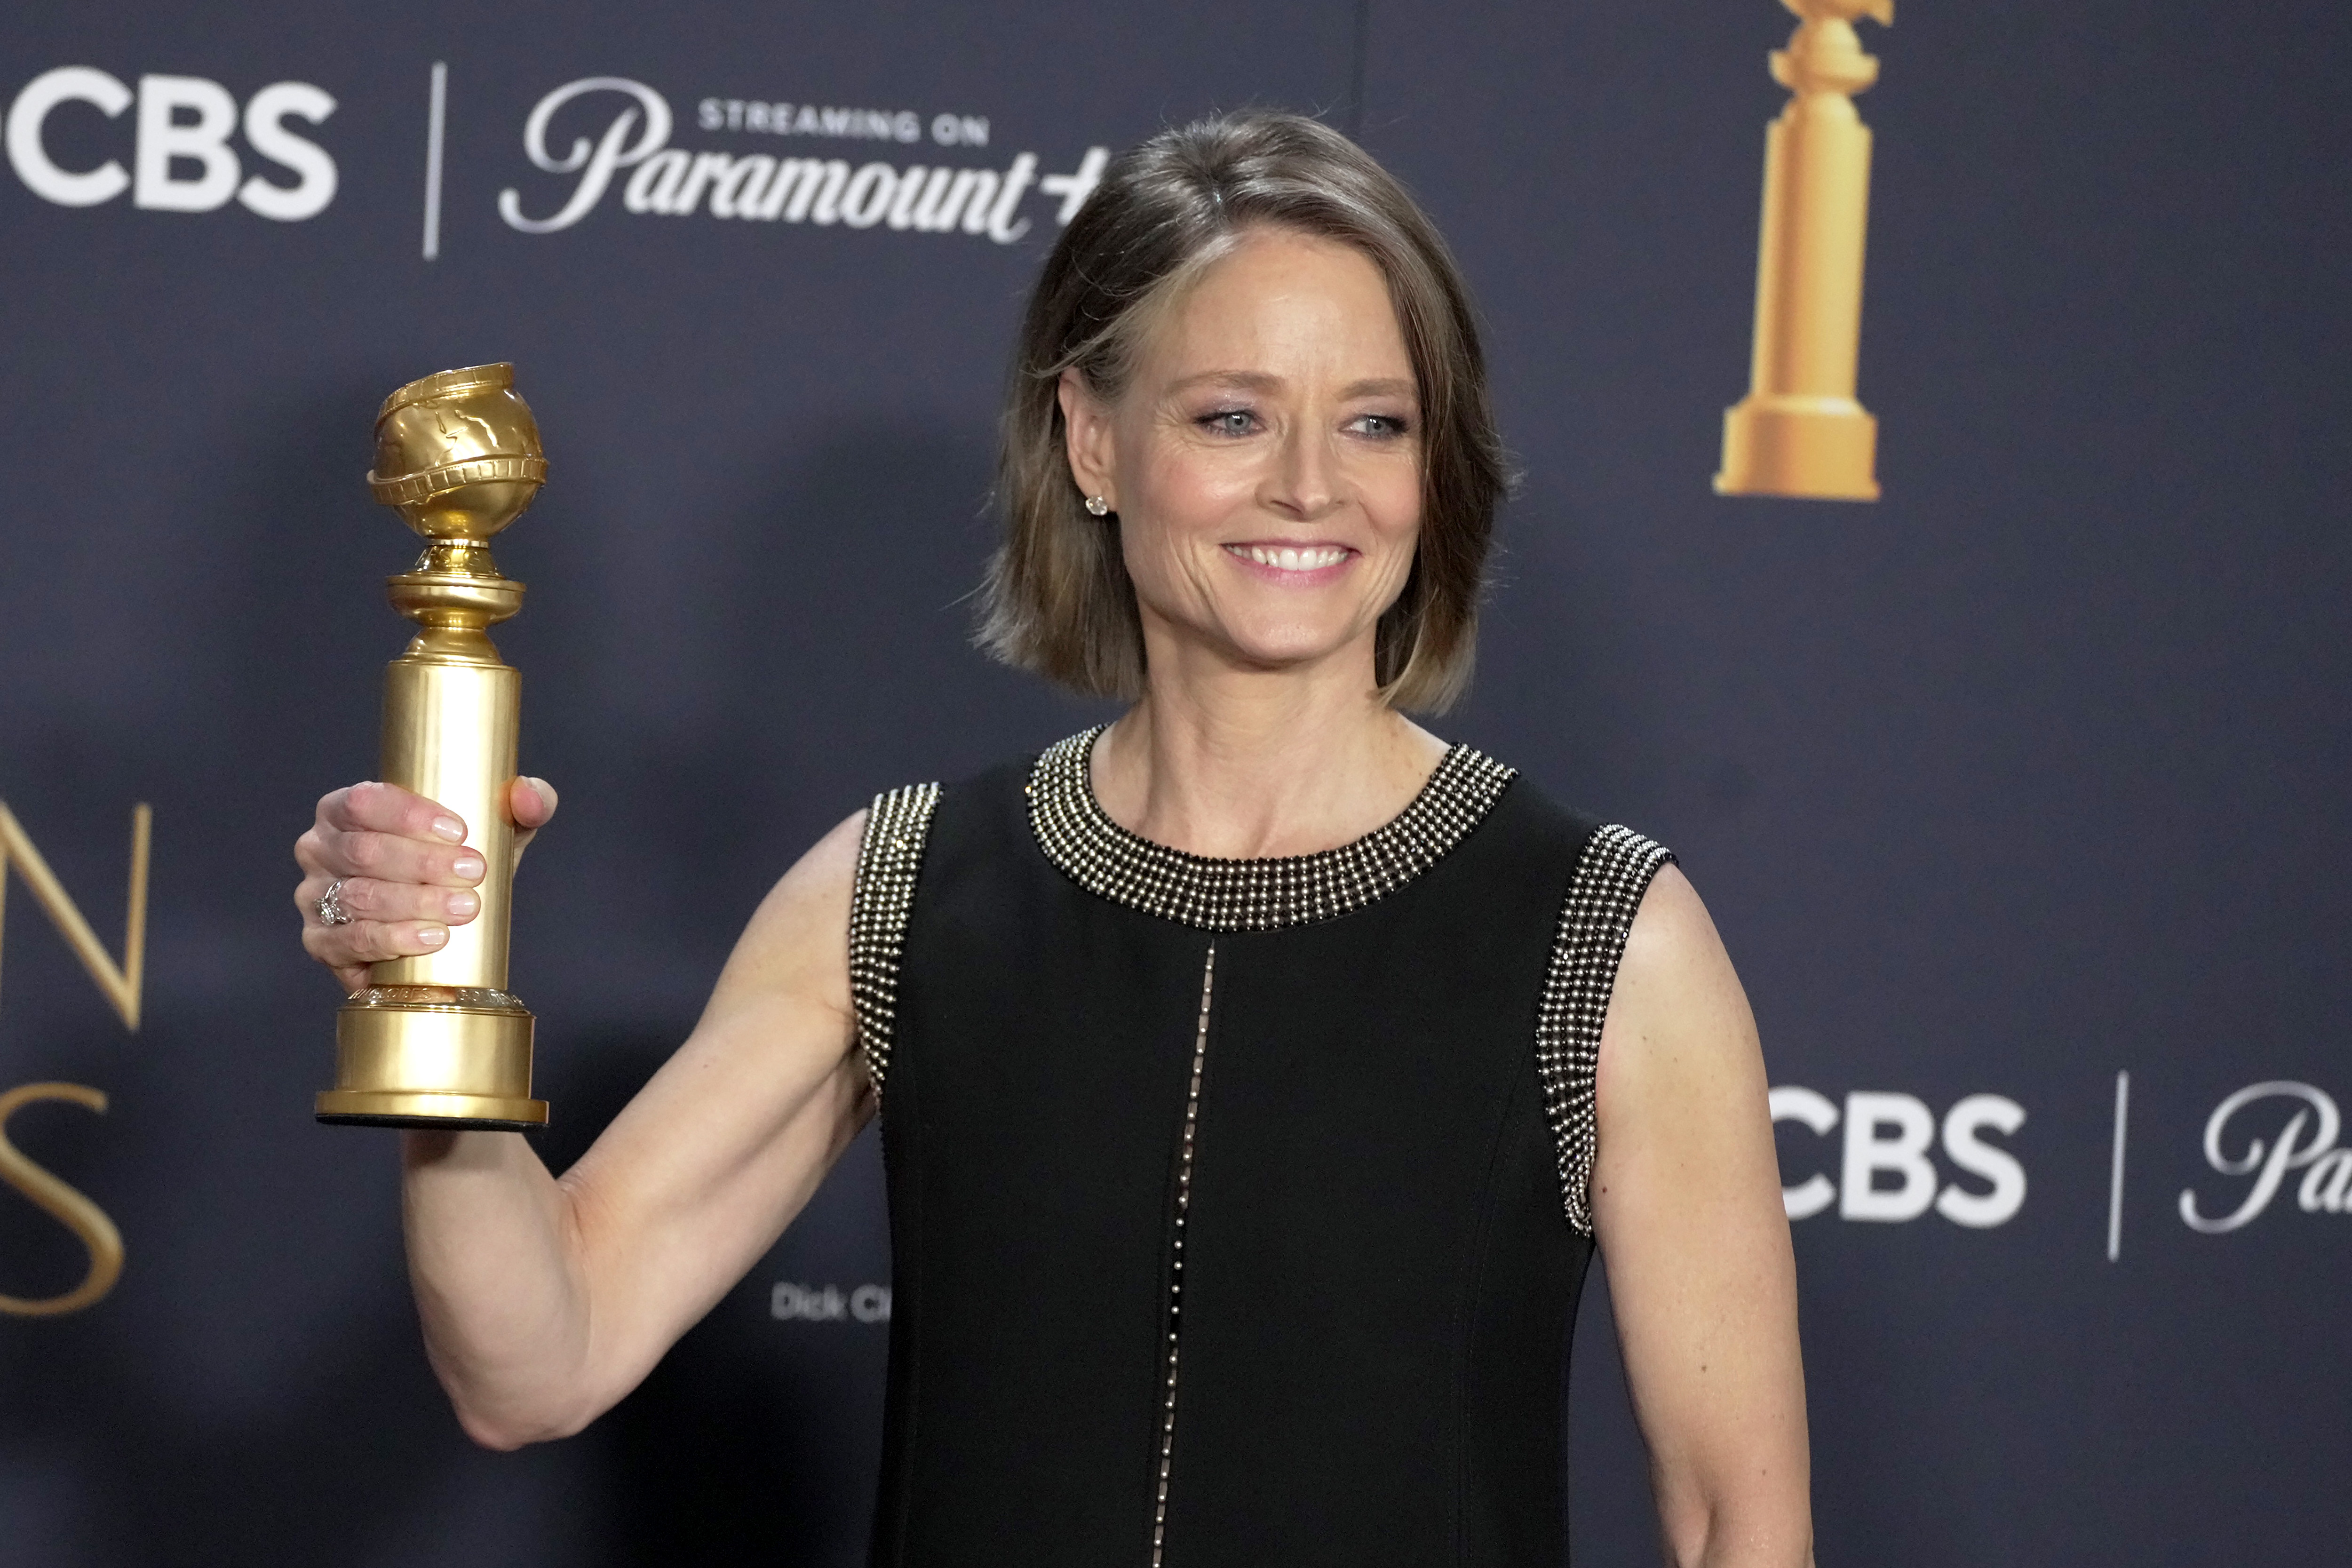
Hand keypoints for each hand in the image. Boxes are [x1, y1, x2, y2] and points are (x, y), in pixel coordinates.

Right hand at [295, 777, 558, 993]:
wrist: (448, 923)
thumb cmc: (461, 862)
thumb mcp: (496, 828)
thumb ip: (522, 802)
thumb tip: (526, 796)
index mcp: (346, 809)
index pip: (364, 801)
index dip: (409, 815)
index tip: (460, 831)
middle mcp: (320, 848)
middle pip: (365, 851)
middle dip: (424, 863)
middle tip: (474, 872)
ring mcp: (314, 896)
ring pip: (360, 897)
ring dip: (416, 903)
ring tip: (465, 907)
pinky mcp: (321, 942)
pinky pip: (349, 942)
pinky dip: (392, 940)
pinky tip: (431, 938)